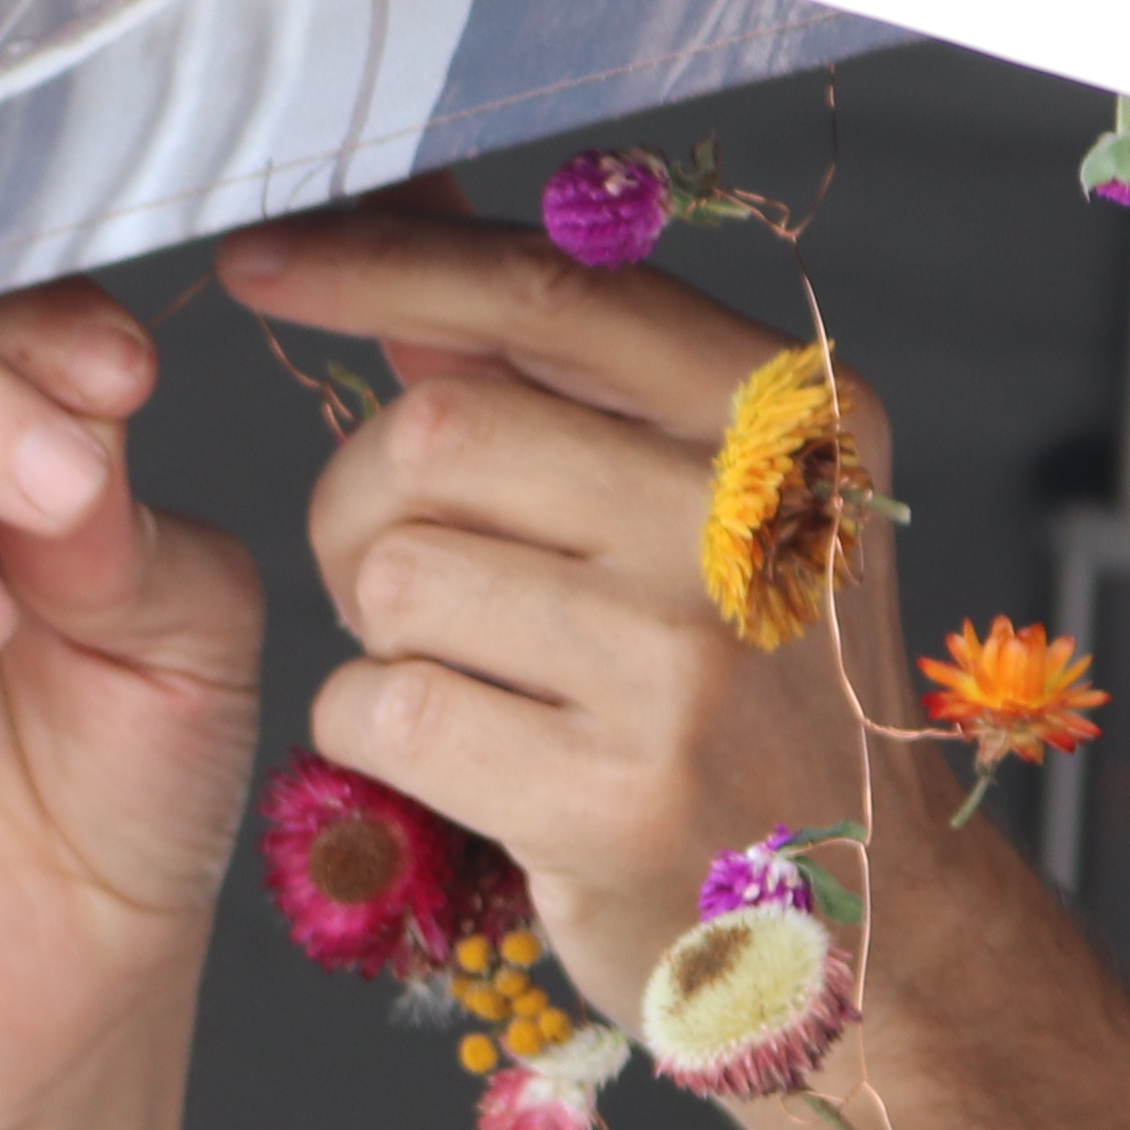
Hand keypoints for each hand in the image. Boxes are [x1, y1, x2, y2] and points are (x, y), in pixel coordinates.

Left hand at [225, 208, 959, 1023]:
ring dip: (378, 621)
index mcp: (790, 421)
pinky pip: (383, 705)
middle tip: (395, 568)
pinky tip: (455, 752)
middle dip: (365, 493)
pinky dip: (371, 724)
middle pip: (441, 427)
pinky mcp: (608, 800)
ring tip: (461, 667)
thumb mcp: (722, 505)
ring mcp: (684, 669)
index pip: (546, 292)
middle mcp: (751, 527)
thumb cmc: (767, 701)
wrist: (866, 922)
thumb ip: (568, 365)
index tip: (263, 263)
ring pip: (398, 570)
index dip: (380, 264)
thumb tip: (413, 206)